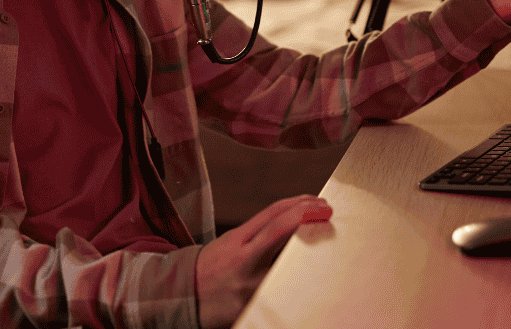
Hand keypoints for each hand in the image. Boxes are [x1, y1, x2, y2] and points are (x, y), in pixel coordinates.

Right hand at [195, 194, 331, 328]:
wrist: (184, 295)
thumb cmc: (213, 266)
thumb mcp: (231, 243)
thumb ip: (259, 235)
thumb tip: (294, 224)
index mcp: (237, 240)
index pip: (273, 215)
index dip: (299, 205)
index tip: (318, 202)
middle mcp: (244, 260)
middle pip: (281, 231)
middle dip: (308, 217)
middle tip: (327, 212)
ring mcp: (249, 285)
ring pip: (287, 264)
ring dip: (308, 252)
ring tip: (322, 243)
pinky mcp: (252, 308)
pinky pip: (279, 293)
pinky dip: (293, 282)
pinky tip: (305, 279)